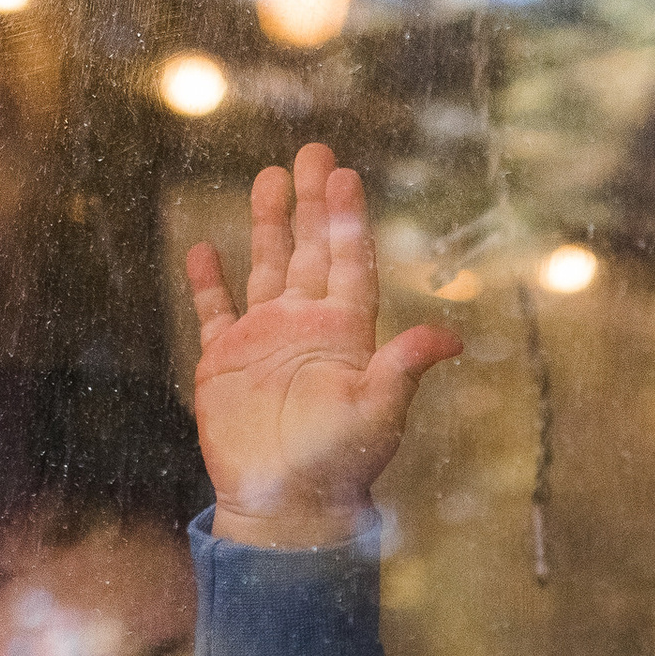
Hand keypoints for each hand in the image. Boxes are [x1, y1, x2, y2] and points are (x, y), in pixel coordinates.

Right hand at [189, 141, 461, 547]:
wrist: (288, 505)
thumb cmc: (339, 464)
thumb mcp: (377, 412)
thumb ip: (404, 368)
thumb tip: (451, 338)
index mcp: (345, 334)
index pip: (349, 263)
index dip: (346, 219)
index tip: (344, 174)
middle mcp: (306, 329)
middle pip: (310, 251)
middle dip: (311, 203)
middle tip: (313, 150)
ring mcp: (264, 343)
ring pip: (267, 269)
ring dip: (268, 226)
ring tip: (268, 178)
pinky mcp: (224, 364)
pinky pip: (214, 313)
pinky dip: (207, 283)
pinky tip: (203, 248)